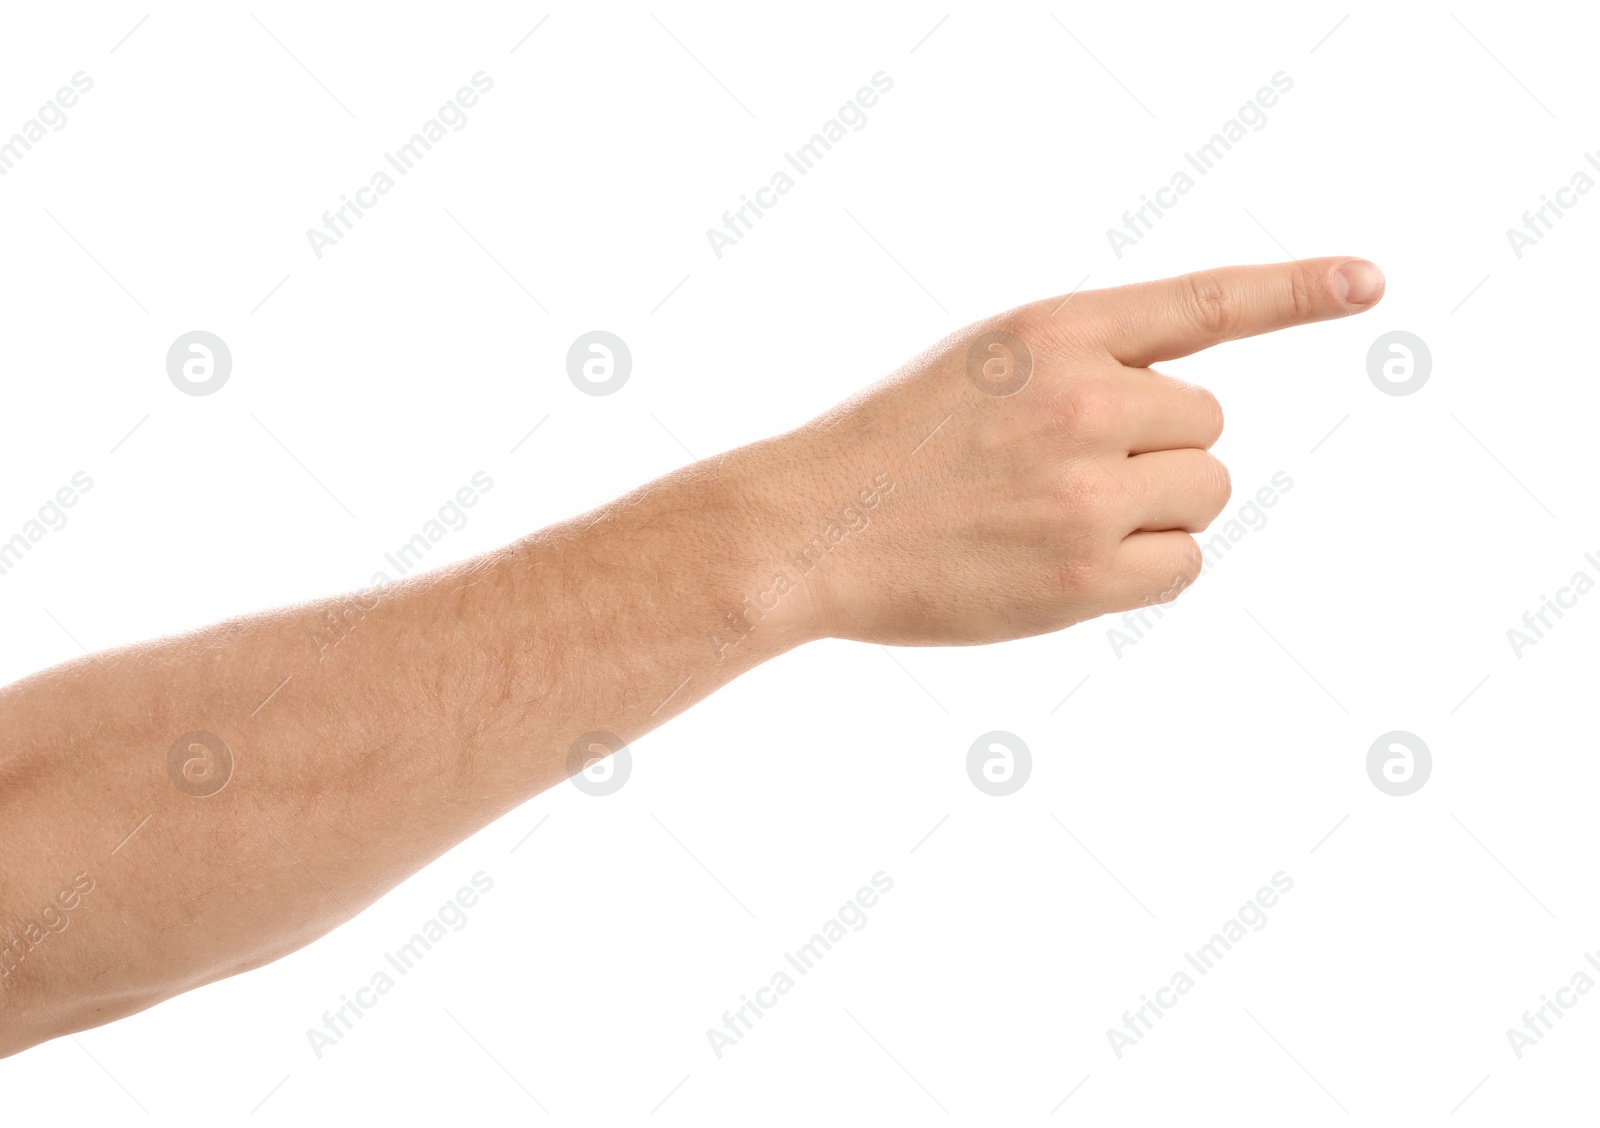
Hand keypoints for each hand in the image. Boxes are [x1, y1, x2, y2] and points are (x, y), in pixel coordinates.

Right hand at [767, 257, 1384, 646]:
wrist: (814, 528)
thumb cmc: (898, 448)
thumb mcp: (986, 361)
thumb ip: (1086, 363)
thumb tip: (1188, 419)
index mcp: (1054, 330)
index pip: (1201, 303)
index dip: (1295, 291)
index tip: (1370, 284)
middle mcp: (1083, 398)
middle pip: (1209, 426)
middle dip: (1158, 451)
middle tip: (1065, 473)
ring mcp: (1087, 489)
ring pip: (1203, 492)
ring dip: (1154, 509)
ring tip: (1058, 518)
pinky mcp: (1085, 573)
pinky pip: (1182, 564)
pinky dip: (1145, 567)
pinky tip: (1068, 563)